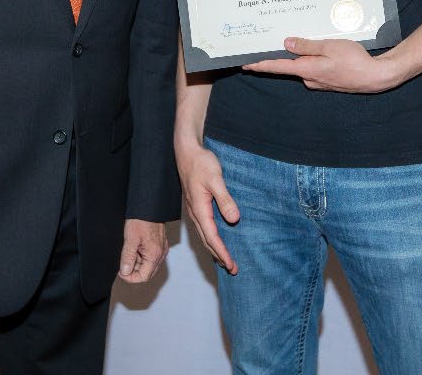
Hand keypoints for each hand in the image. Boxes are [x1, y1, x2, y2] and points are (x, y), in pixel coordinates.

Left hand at [119, 219, 168, 282]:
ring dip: (136, 262)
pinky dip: (141, 256)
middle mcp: (160, 254)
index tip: (121, 271)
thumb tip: (125, 272)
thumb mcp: (130, 239)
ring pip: (148, 265)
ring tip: (128, 250)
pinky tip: (134, 247)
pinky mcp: (159, 245)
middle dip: (133, 271)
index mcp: (154, 254)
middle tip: (122, 263)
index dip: (130, 277)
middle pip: (147, 273)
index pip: (143, 277)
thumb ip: (128, 257)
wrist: (149, 205)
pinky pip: (150, 257)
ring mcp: (161, 249)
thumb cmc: (141, 219)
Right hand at [175, 141, 239, 273]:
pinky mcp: (196, 205)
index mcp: (199, 209)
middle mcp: (195, 212)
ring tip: (225, 262)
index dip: (222, 252)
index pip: (212, 237)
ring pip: (205, 235)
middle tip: (233, 270)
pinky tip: (216, 241)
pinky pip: (204, 227)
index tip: (231, 265)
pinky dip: (211, 239)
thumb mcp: (216, 179)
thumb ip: (225, 199)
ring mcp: (195, 209)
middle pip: (207, 240)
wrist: (186, 151)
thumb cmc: (201, 163)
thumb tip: (234, 220)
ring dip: (215, 249)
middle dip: (219, 256)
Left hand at [243, 37, 402, 93]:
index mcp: (307, 69)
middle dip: (280, 55)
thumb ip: (307, 45)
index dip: (260, 64)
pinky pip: (313, 68)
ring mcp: (318, 81)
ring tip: (299, 41)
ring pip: (303, 66)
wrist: (375, 77)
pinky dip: (311, 60)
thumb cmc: (354, 60)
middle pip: (289, 66)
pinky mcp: (327, 81)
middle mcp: (309, 78)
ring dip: (299, 56)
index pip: (277, 67)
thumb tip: (287, 43)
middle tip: (269, 43)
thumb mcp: (329, 46)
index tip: (245, 63)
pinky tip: (318, 51)